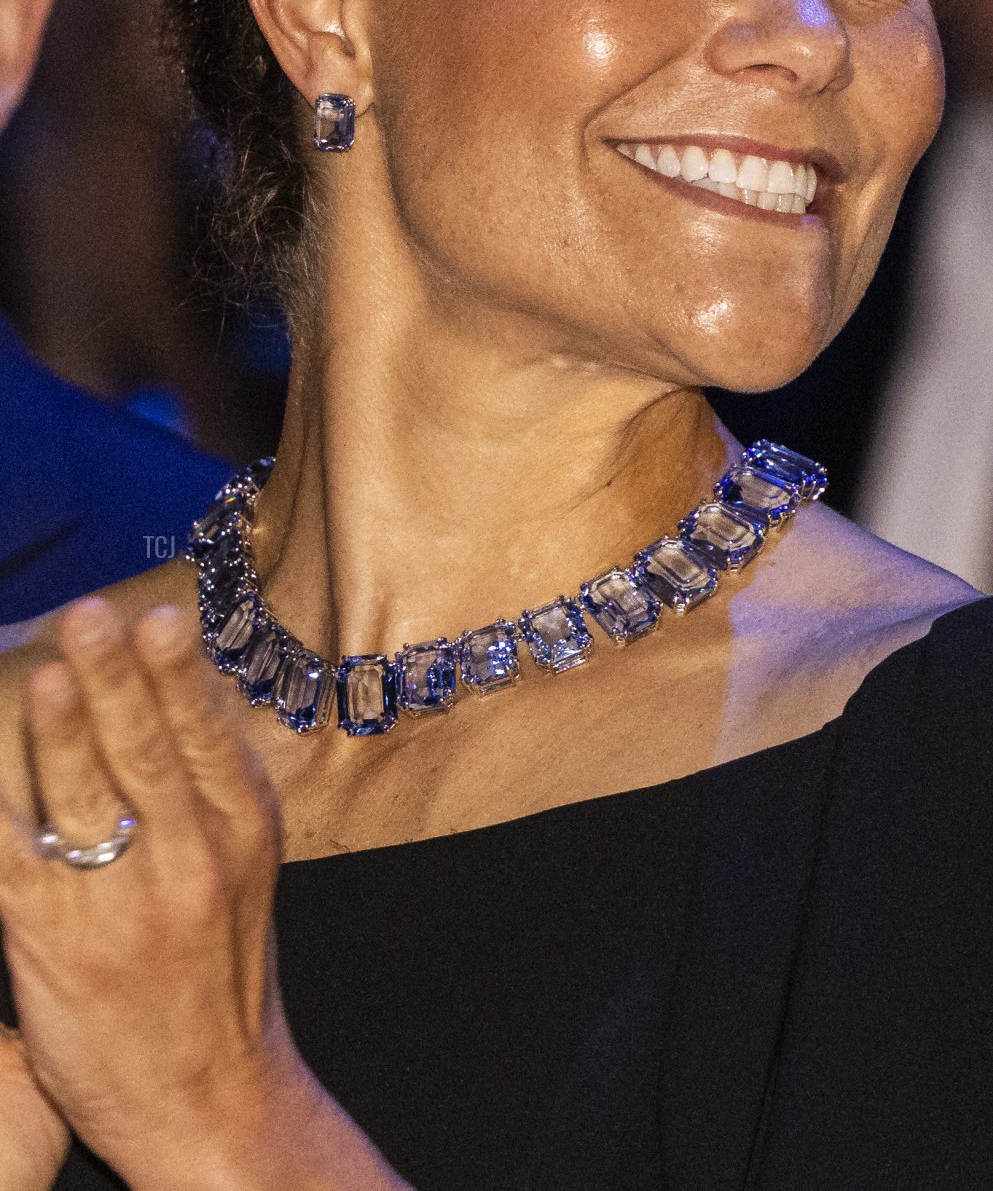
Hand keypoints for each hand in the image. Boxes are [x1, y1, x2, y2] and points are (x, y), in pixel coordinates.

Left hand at [0, 597, 296, 1189]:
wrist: (210, 1100)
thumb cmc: (223, 968)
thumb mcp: (246, 862)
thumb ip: (214, 780)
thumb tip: (180, 683)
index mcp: (244, 828)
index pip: (207, 735)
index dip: (178, 675)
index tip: (161, 618)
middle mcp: (191, 859)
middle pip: (145, 752)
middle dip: (115, 679)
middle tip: (93, 617)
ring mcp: (122, 903)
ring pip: (81, 796)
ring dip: (55, 730)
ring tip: (43, 674)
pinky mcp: (54, 941)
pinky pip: (11, 853)